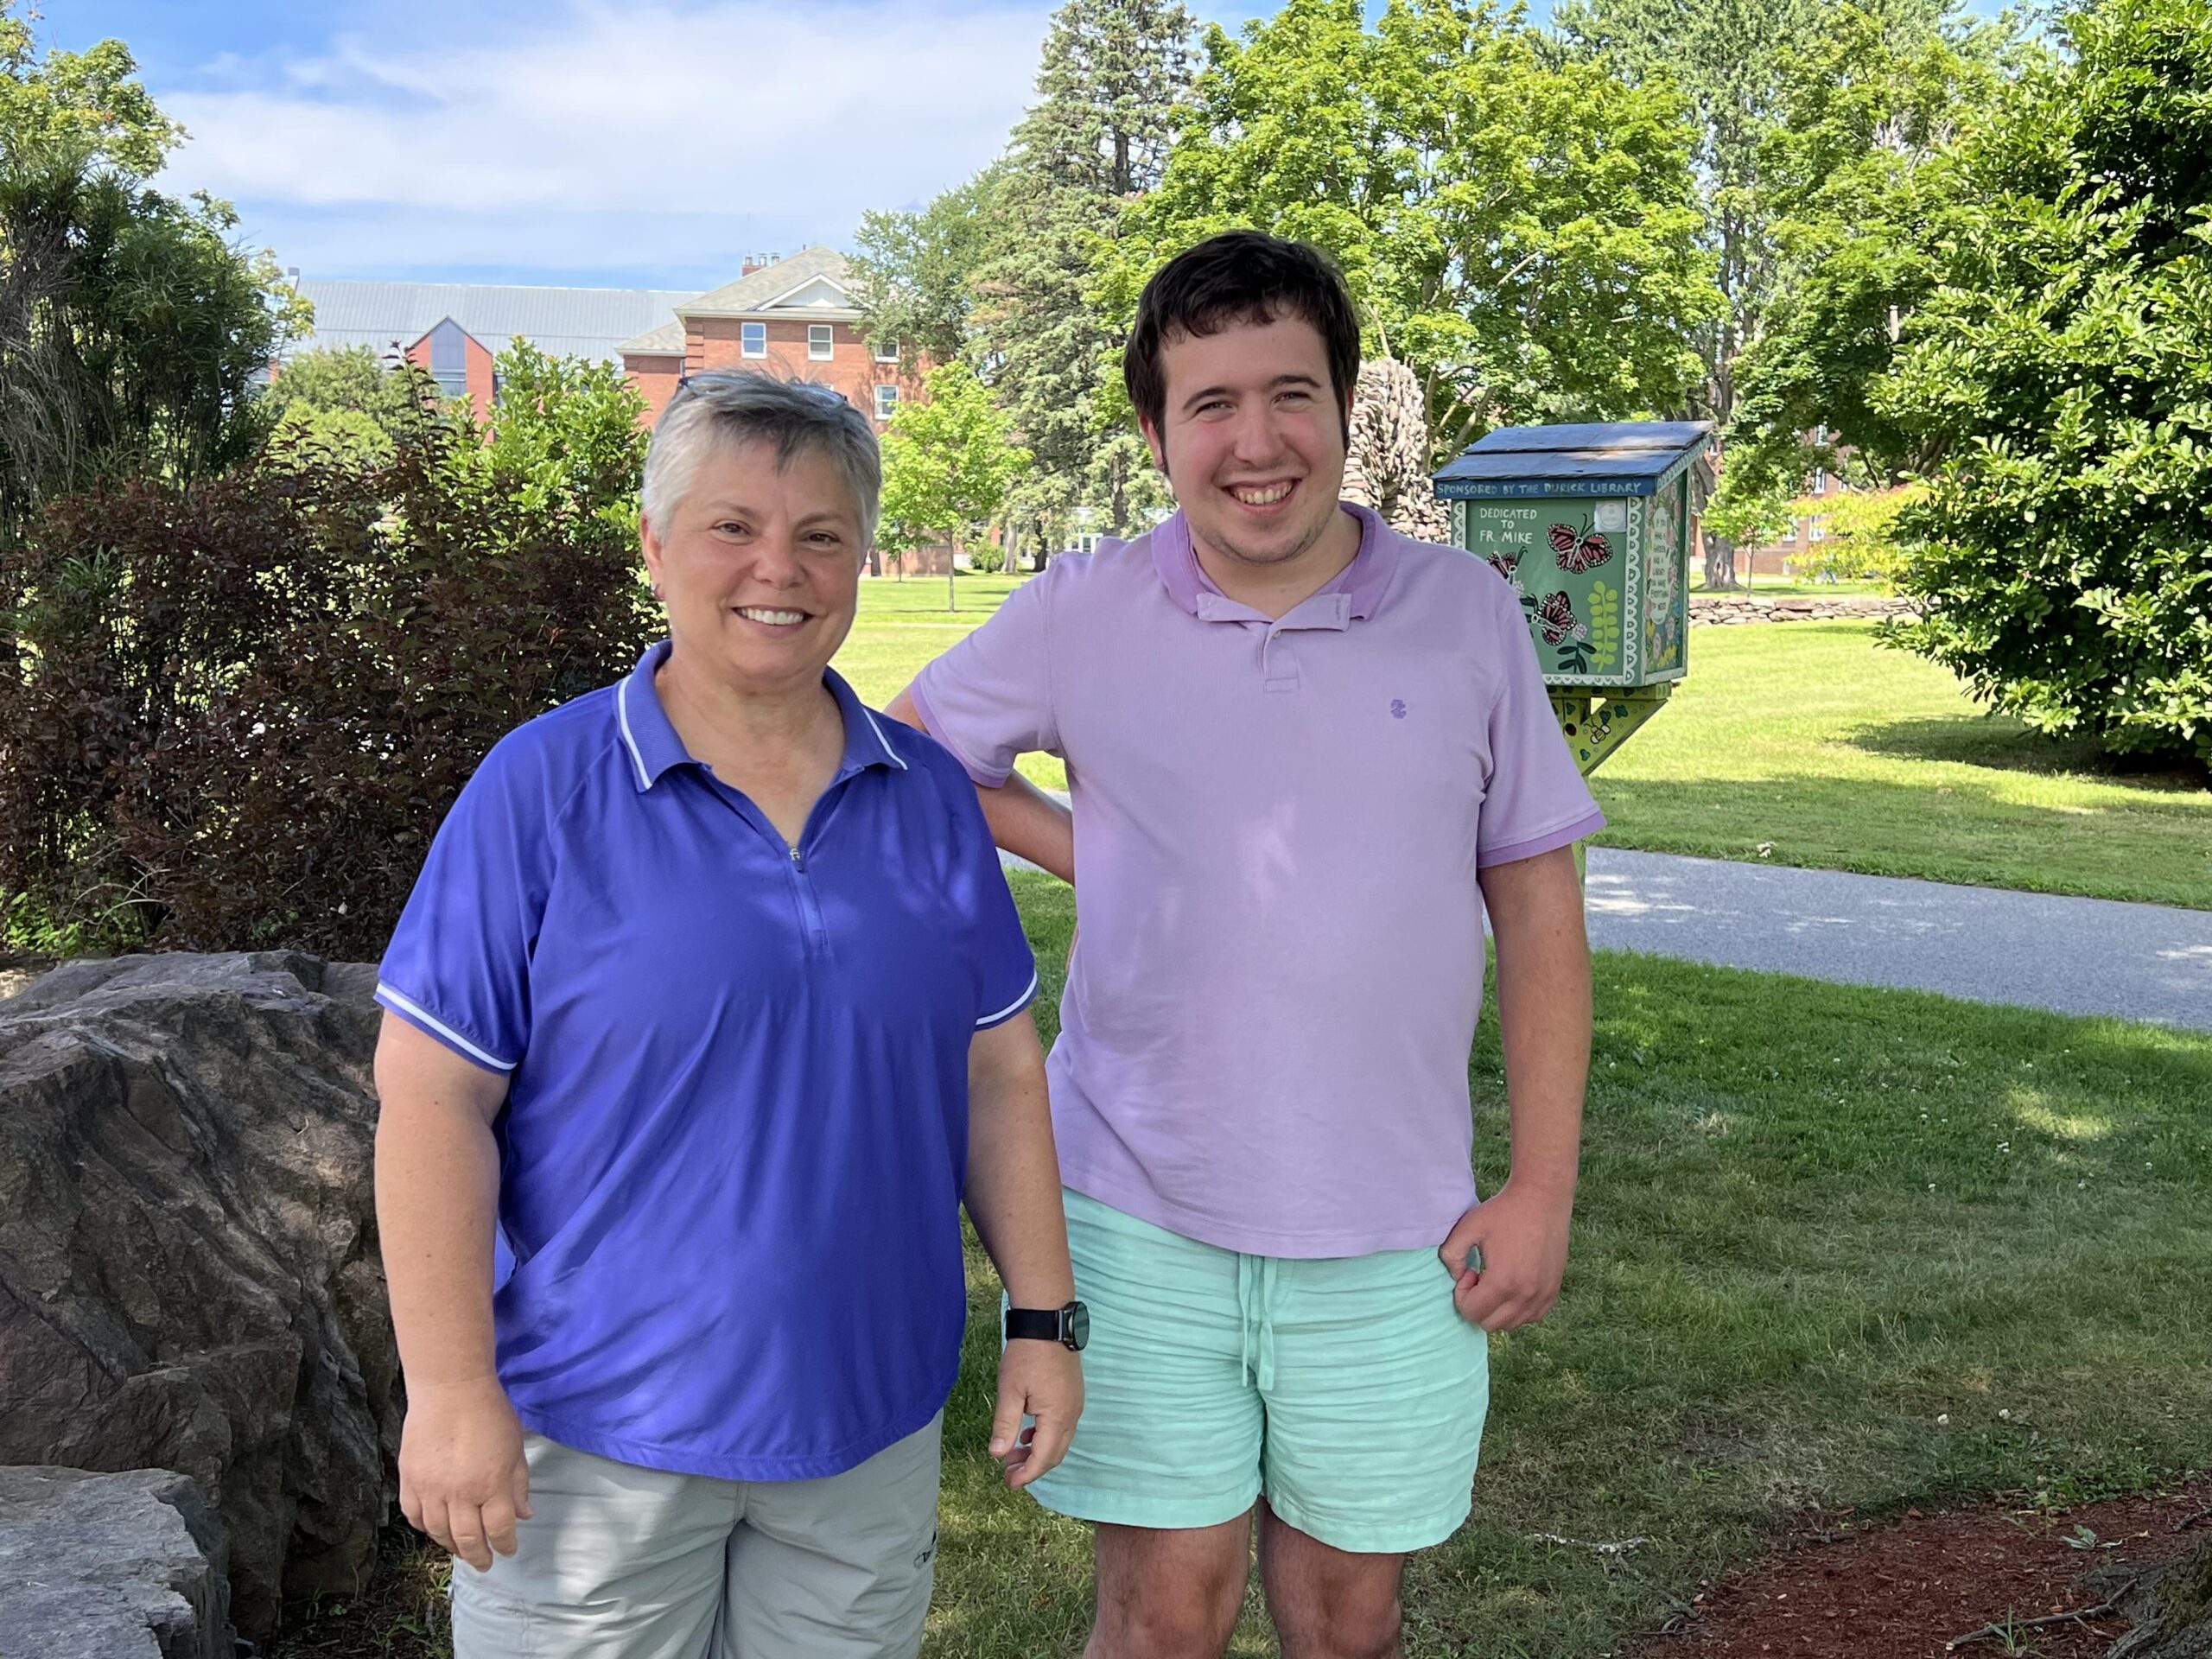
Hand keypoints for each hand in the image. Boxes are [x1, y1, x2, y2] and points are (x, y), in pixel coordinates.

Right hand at [398, 1375, 531, 1571]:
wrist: (450, 1389)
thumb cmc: (489, 1413)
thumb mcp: (516, 1447)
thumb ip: (519, 1484)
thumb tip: (524, 1515)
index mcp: (491, 1485)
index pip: (499, 1529)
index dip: (505, 1545)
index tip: (508, 1550)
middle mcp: (460, 1493)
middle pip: (468, 1539)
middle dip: (479, 1555)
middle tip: (485, 1563)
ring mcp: (430, 1489)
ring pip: (438, 1533)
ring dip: (451, 1546)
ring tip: (462, 1549)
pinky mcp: (409, 1480)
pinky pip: (414, 1516)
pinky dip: (425, 1528)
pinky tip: (435, 1529)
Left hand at [989, 1339, 1083, 1488]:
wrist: (1047, 1322)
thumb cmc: (1026, 1354)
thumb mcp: (1010, 1390)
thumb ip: (1005, 1424)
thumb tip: (997, 1455)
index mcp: (1057, 1416)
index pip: (1044, 1457)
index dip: (1027, 1474)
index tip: (1009, 1483)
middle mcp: (1072, 1414)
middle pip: (1055, 1454)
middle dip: (1032, 1467)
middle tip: (1008, 1473)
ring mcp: (1076, 1404)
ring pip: (1060, 1441)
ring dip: (1038, 1452)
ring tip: (1013, 1453)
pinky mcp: (1073, 1395)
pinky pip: (1062, 1426)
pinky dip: (1045, 1437)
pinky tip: (1027, 1433)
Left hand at [1436, 1177, 1574, 1331]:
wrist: (1542, 1198)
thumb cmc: (1503, 1211)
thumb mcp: (1467, 1227)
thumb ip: (1450, 1255)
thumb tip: (1456, 1278)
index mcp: (1503, 1282)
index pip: (1472, 1312)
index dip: (1463, 1294)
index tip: (1470, 1271)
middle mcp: (1526, 1295)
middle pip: (1490, 1324)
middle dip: (1479, 1303)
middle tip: (1482, 1275)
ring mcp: (1543, 1295)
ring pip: (1512, 1324)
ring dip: (1498, 1308)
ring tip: (1499, 1278)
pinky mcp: (1554, 1291)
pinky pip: (1532, 1317)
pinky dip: (1519, 1309)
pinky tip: (1514, 1283)